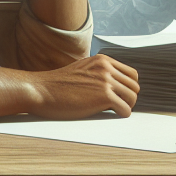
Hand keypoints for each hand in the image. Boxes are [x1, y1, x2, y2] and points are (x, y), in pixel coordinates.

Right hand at [25, 55, 139, 118]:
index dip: (127, 87)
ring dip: (125, 107)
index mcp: (102, 60)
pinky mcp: (103, 96)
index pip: (131, 74)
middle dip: (128, 98)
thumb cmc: (56, 86)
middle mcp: (106, 67)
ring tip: (112, 111)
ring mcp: (105, 81)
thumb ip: (97, 73)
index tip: (119, 96)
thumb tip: (114, 88)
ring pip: (133, 97)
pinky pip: (125, 110)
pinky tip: (108, 115)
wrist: (40, 90)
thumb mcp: (81, 70)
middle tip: (116, 106)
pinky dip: (120, 115)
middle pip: (134, 86)